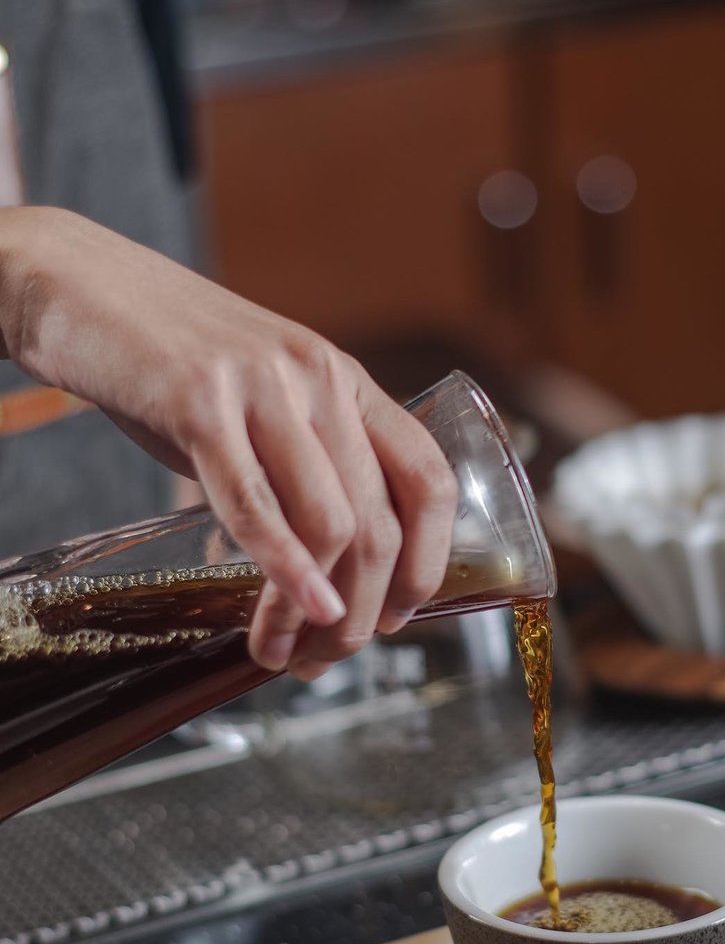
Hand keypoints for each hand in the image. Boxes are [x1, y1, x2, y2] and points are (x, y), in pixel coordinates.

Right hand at [0, 207, 457, 675]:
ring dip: (312, 611)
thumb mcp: (258, 409)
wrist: (76, 284)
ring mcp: (265, 385)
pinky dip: (283, 573)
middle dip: (361, 613)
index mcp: (346, 382)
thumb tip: (324, 573)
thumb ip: (297, 472)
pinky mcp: (199, 399)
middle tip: (324, 659)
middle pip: (378, 523)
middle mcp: (321, 378)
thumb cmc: (166, 362)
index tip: (398, 615)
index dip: (428, 560)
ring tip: (281, 652)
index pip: (428, 479)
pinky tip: (285, 620)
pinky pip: (255, 505)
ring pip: (329, 526)